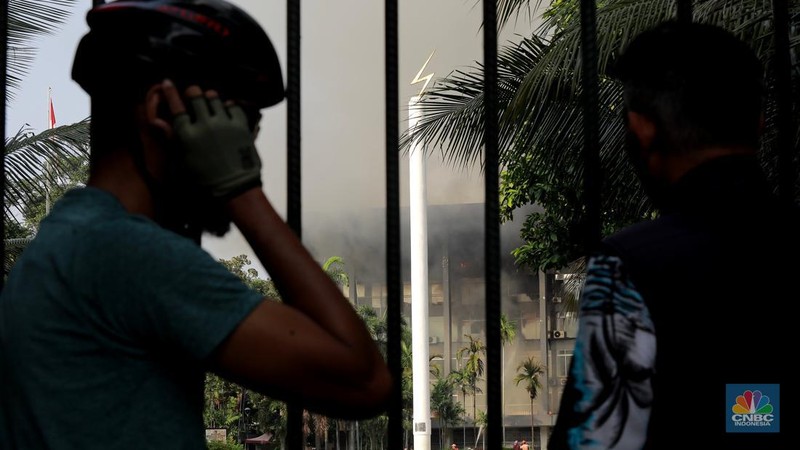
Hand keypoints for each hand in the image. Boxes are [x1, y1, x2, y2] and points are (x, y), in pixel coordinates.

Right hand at [160, 79, 261, 199]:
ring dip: (210, 99)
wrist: (234, 188)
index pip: (175, 106)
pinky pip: (233, 106)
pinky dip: (229, 107)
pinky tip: (227, 113)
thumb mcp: (182, 162)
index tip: (167, 83)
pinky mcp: (240, 126)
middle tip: (193, 96)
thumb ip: (171, 139)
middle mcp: (204, 125)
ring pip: (214, 97)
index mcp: (187, 135)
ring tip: (211, 106)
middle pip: (195, 95)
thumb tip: (157, 122)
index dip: (170, 92)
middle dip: (192, 93)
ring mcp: (224, 124)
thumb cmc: (205, 179)